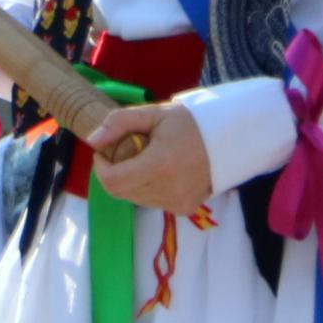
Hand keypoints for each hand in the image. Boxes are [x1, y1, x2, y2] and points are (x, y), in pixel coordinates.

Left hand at [87, 101, 211, 211]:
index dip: (101, 168)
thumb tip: (93, 141)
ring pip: (135, 198)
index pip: (112, 181)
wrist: (228, 138)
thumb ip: (119, 123)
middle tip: (125, 152)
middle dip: (115, 173)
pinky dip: (148, 188)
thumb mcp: (153, 114)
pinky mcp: (184, 209)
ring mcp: (177, 203)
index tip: (104, 152)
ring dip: (131, 181)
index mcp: (159, 165)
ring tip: (146, 160)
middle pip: (120, 192)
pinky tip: (162, 172)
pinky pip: (152, 202)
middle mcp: (168, 190)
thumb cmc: (189, 123)